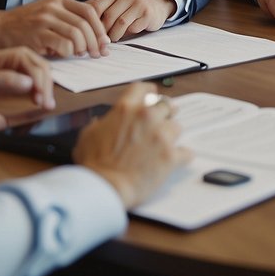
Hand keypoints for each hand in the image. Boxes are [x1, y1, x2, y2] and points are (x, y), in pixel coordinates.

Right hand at [0, 0, 109, 57]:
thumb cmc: (24, 25)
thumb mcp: (47, 13)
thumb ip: (67, 18)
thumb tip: (95, 33)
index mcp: (58, 0)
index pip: (89, 11)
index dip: (100, 28)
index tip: (105, 42)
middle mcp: (53, 7)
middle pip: (85, 24)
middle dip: (95, 42)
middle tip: (97, 54)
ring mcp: (44, 19)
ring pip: (77, 35)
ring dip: (83, 49)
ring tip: (80, 55)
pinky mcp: (37, 34)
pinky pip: (64, 45)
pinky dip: (69, 53)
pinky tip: (64, 56)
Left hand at [0, 47, 56, 133]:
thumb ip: (0, 80)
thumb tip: (28, 83)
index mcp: (2, 60)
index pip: (29, 60)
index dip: (38, 74)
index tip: (39, 90)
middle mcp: (10, 74)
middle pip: (38, 72)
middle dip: (46, 85)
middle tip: (45, 101)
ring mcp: (10, 92)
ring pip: (36, 89)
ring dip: (45, 96)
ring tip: (47, 106)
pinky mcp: (7, 111)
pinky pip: (27, 110)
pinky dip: (37, 112)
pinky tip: (43, 113)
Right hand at [73, 82, 191, 207]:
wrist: (107, 186)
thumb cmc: (95, 164)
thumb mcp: (88, 136)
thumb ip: (99, 124)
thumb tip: (101, 123)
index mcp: (126, 109)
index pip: (143, 89)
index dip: (148, 91)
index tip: (152, 95)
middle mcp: (146, 117)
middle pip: (166, 105)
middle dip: (165, 112)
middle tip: (163, 120)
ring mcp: (161, 135)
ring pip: (177, 126)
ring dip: (171, 134)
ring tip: (164, 144)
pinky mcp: (171, 155)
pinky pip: (186, 151)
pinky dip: (182, 155)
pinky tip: (177, 159)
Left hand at [87, 0, 174, 41]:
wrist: (159, 1)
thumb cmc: (133, 4)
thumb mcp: (117, 1)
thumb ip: (101, 8)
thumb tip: (79, 20)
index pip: (95, 6)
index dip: (89, 22)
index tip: (87, 33)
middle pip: (107, 17)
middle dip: (102, 32)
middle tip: (100, 40)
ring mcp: (139, 3)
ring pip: (120, 24)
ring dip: (115, 35)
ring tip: (113, 39)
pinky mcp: (148, 14)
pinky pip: (133, 28)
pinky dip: (128, 34)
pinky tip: (127, 34)